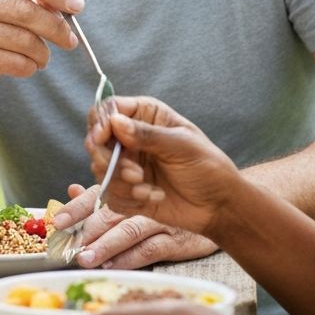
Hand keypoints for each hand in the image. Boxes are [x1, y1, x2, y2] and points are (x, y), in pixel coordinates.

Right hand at [0, 0, 82, 97]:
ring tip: (44, 57)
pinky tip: (28, 66)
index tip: (79, 6)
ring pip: (22, 40)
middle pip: (26, 11)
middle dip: (56, 28)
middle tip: (70, 41)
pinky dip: (29, 67)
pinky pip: (13, 62)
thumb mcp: (19, 5)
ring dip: (43, 53)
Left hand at [54, 184, 216, 268]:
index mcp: (128, 189)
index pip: (97, 196)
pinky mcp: (175, 239)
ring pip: (127, 231)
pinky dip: (130, 258)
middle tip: (66, 246)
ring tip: (85, 259)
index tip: (58, 221)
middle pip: (108, 215)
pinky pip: (150, 249)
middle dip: (86, 231)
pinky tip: (114, 266)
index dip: (76, 208)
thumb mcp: (135, 194)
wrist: (216, 208)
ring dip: (105, 246)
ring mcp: (159, 220)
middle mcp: (142, 202)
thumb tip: (71, 189)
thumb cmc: (170, 201)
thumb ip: (102, 194)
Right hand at [84, 96, 243, 238]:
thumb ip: (148, 135)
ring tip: (148, 189)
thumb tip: (115, 121)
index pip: (108, 109)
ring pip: (99, 169)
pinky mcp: (126, 190)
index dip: (99, 122)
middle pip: (95, 140)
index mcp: (144, 115)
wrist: (219, 205)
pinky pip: (109, 194)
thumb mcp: (182, 145)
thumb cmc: (207, 166)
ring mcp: (127, 164)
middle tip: (135, 174)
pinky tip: (153, 198)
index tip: (101, 138)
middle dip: (109, 160)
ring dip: (121, 183)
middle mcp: (130, 137)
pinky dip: (128, 199)